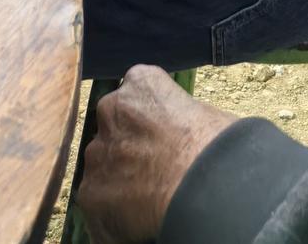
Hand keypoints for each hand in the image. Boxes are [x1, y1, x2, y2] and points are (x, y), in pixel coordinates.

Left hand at [76, 66, 236, 243]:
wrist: (205, 185)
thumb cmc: (217, 147)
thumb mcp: (201, 112)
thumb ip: (177, 115)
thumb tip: (183, 135)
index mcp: (141, 82)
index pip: (134, 95)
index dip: (149, 121)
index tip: (162, 139)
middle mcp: (111, 110)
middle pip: (113, 131)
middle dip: (128, 150)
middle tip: (155, 171)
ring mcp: (98, 152)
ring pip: (103, 167)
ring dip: (119, 181)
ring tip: (149, 200)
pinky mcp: (90, 193)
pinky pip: (99, 207)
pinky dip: (113, 217)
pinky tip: (138, 223)